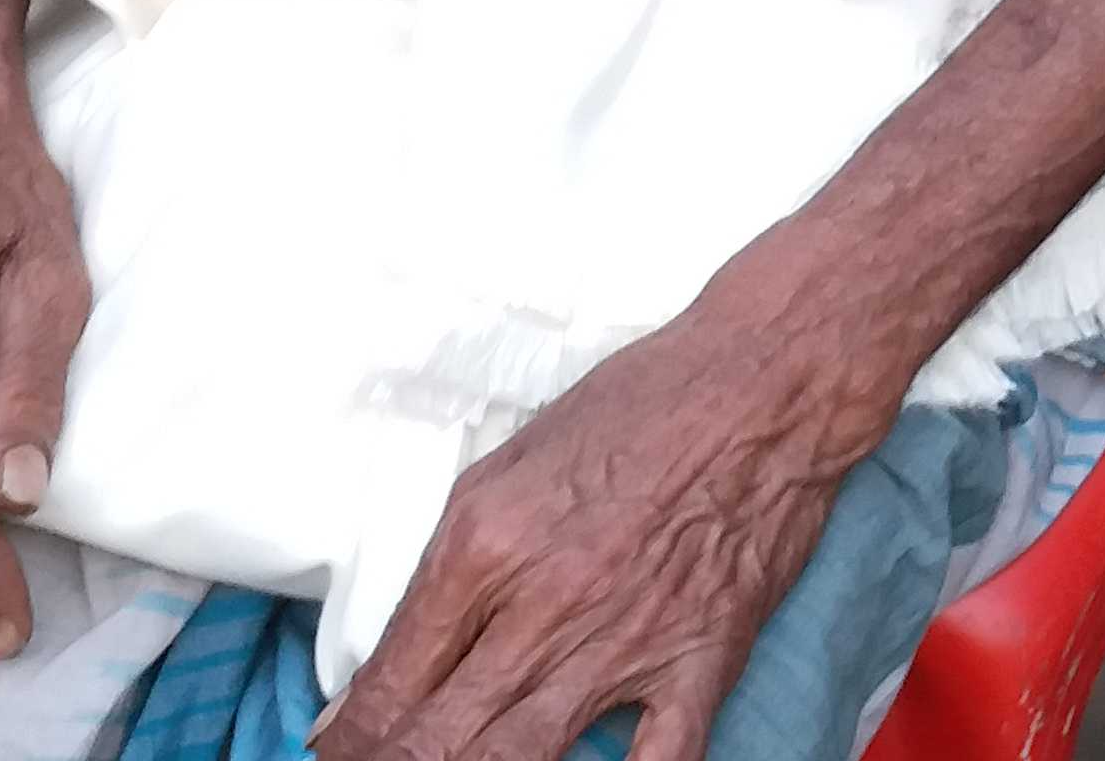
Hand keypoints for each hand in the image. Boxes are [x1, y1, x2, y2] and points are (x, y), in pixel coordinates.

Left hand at [313, 305, 898, 760]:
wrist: (764, 380)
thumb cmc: (637, 408)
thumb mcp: (506, 468)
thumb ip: (440, 576)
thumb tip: (379, 683)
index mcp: (486, 546)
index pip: (391, 682)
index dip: (350, 738)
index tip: (339, 751)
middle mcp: (548, 603)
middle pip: (439, 739)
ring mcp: (628, 640)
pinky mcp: (703, 657)